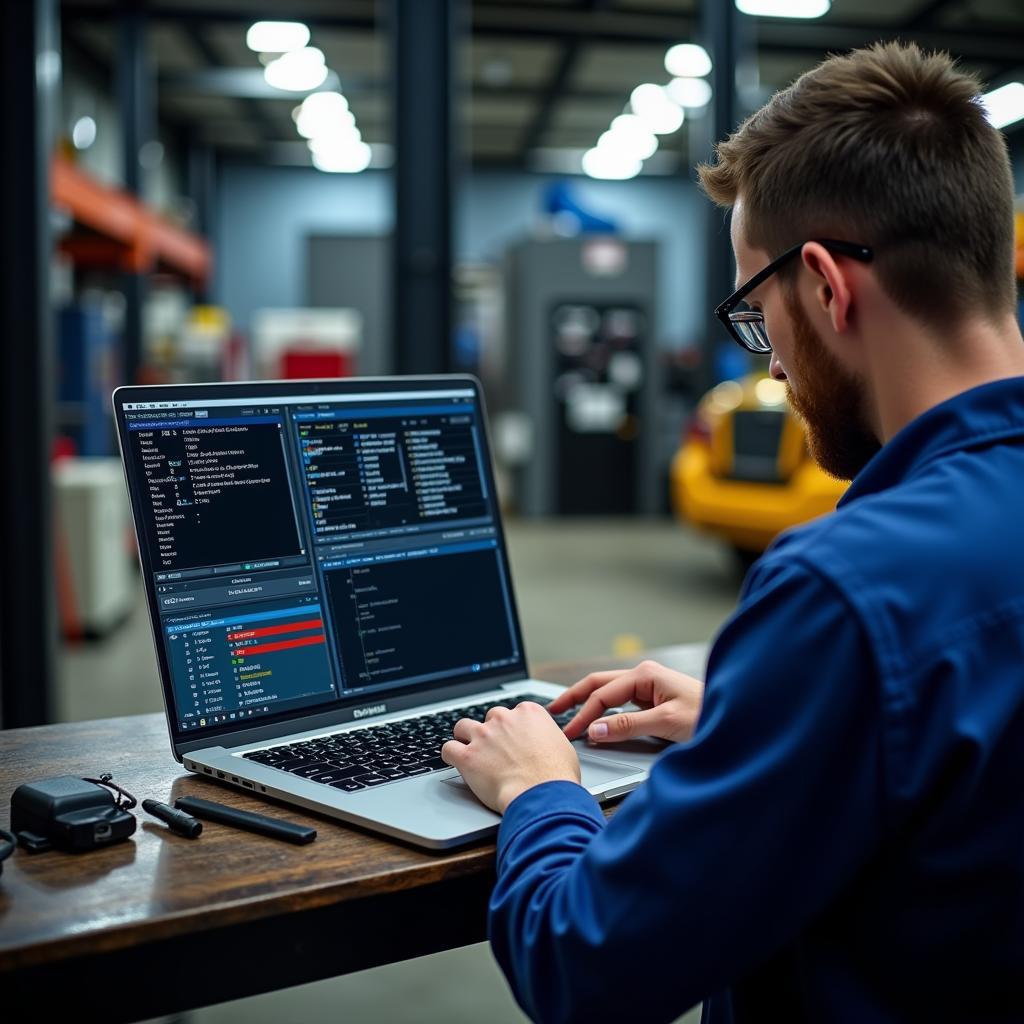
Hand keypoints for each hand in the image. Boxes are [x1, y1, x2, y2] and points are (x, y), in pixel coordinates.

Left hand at [441, 702, 580, 813]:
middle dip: (491, 732)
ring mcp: (483, 736)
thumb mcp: (563, 747)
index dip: (512, 728)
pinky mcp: (467, 756)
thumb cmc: (556, 776)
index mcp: (528, 713)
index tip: (511, 739)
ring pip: (463, 726)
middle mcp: (504, 719)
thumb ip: (547, 738)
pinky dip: (450, 754)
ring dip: (465, 737)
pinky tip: (454, 761)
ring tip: (469, 750)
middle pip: (489, 717)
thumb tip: (546, 744)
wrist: (541, 795)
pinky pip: (448, 749)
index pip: (513, 712)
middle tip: (495, 750)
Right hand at [548, 659, 703, 744]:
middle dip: (574, 697)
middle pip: (599, 685)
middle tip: (552, 711)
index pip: (602, 695)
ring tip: (567, 714)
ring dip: (588, 703)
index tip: (569, 733)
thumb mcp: (666, 722)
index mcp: (645, 675)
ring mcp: (650, 687)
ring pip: (609, 693)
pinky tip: (597, 719)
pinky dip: (604, 711)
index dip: (583, 715)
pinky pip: (621, 703)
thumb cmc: (710, 714)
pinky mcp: (654, 700)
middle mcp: (645, 677)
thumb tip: (595, 730)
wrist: (738, 718)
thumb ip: (627, 726)